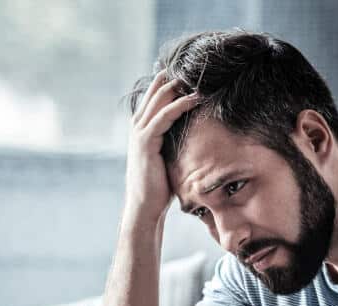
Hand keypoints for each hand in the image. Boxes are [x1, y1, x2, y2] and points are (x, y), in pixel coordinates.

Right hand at [124, 69, 199, 223]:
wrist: (145, 206)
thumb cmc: (159, 187)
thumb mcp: (169, 158)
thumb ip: (176, 143)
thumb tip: (198, 137)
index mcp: (142, 128)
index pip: (156, 96)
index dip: (172, 83)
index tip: (193, 74)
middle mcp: (138, 126)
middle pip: (156, 91)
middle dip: (176, 78)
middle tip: (198, 68)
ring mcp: (139, 132)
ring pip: (160, 99)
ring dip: (179, 87)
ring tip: (199, 77)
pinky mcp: (145, 141)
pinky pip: (164, 116)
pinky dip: (180, 105)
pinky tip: (195, 99)